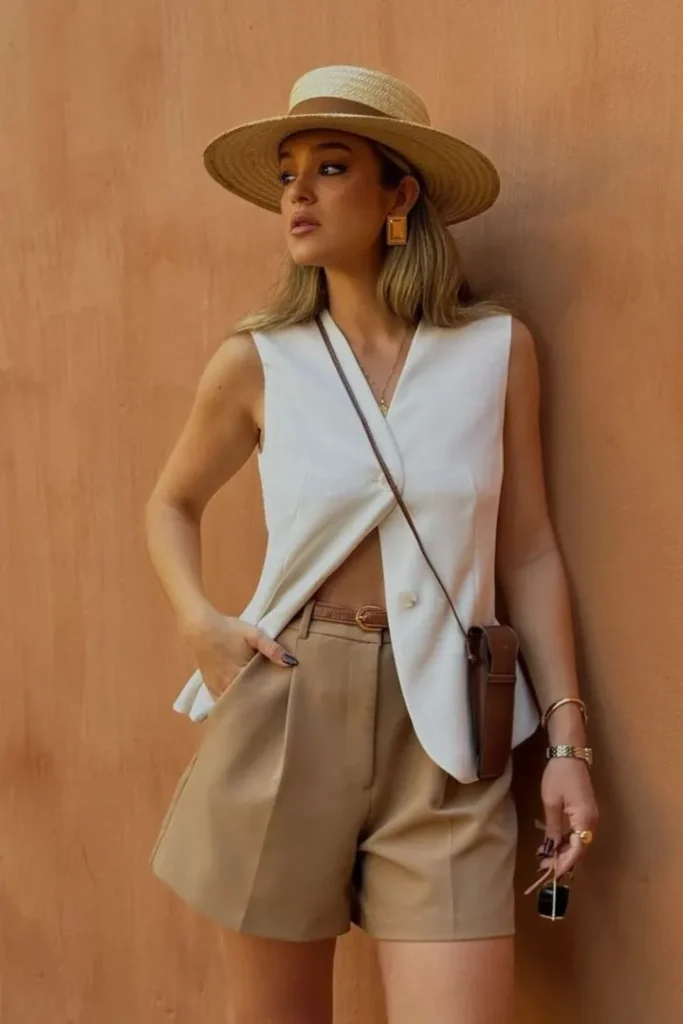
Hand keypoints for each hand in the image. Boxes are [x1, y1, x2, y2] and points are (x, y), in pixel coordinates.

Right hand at [181, 606, 297, 699]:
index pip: (260, 694)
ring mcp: (217, 690)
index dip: (271, 697)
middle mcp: (228, 687)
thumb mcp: (253, 634)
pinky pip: (222, 704)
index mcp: (241, 675)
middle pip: (248, 702)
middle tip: (275, 706)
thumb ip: (272, 649)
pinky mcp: (210, 689)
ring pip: (235, 705)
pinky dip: (231, 707)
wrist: (199, 628)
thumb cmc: (228, 630)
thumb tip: (293, 663)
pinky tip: (241, 708)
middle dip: (260, 704)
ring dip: (246, 706)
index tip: (282, 699)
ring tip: (260, 708)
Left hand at [537, 757, 598, 876]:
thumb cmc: (559, 775)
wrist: (569, 754)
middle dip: (562, 860)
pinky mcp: (585, 812)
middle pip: (579, 848)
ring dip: (563, 851)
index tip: (551, 873)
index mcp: (585, 819)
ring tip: (545, 858)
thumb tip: (551, 849)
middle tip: (543, 867)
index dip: (565, 863)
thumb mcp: (551, 802)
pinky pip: (577, 832)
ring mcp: (590, 817)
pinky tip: (553, 844)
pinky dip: (566, 840)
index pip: (577, 850)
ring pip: (578, 841)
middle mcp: (591, 821)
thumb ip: (553, 828)